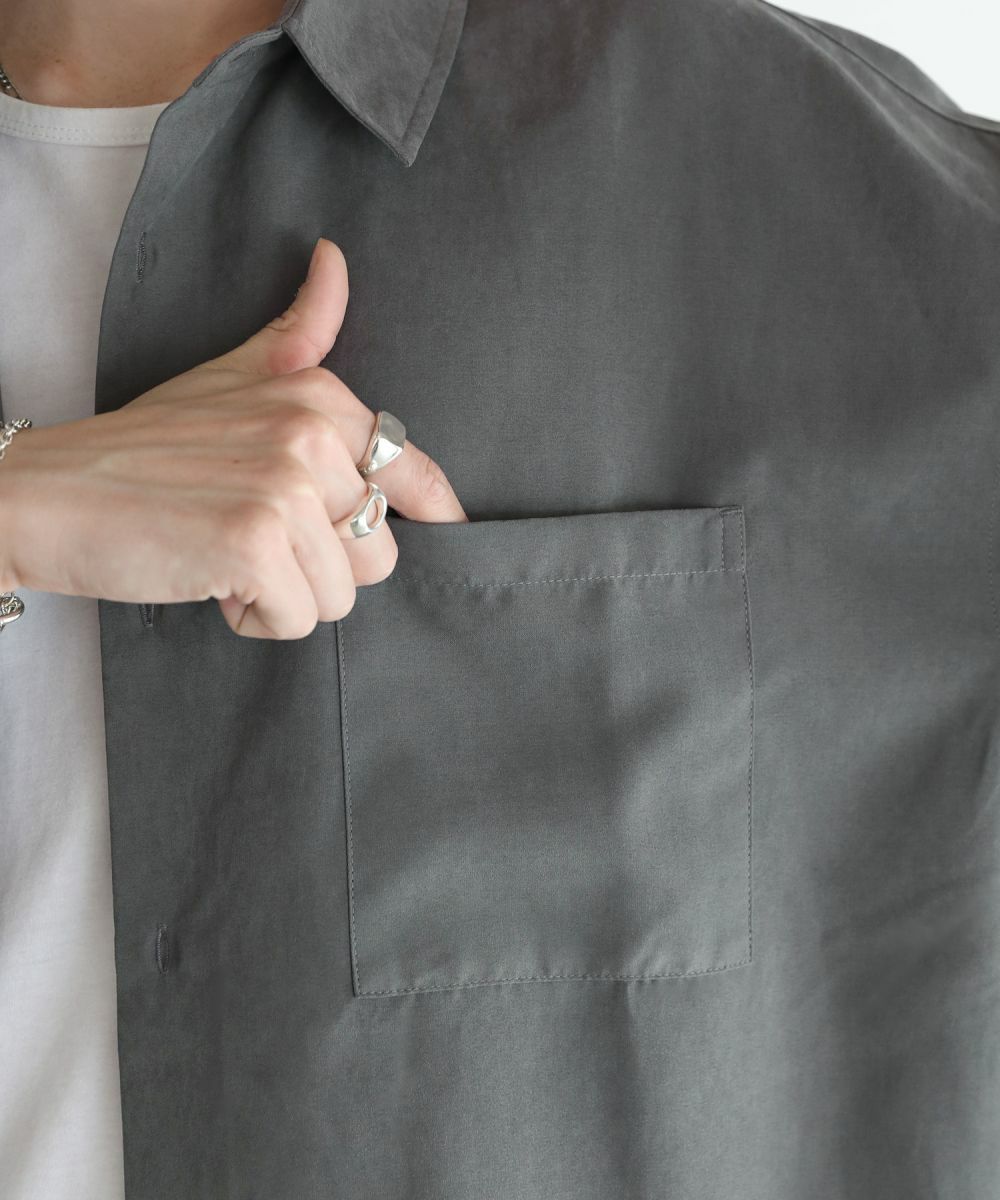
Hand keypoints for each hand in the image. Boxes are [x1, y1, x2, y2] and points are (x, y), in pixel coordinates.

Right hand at [0, 237, 466, 638]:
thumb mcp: (230, 374)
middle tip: (258, 539)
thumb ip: (298, 331)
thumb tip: (333, 256)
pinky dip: (255, 620)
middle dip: (323, 566)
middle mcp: (311, 435)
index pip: (414, 472)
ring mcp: (284, 488)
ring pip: (342, 595)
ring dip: (286, 596)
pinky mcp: (253, 544)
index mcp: (319, 397)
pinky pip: (298, 620)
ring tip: (229, 557)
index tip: (446, 531)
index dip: (434, 514)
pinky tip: (214, 581)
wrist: (51, 492)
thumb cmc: (146, 446)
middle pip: (379, 552)